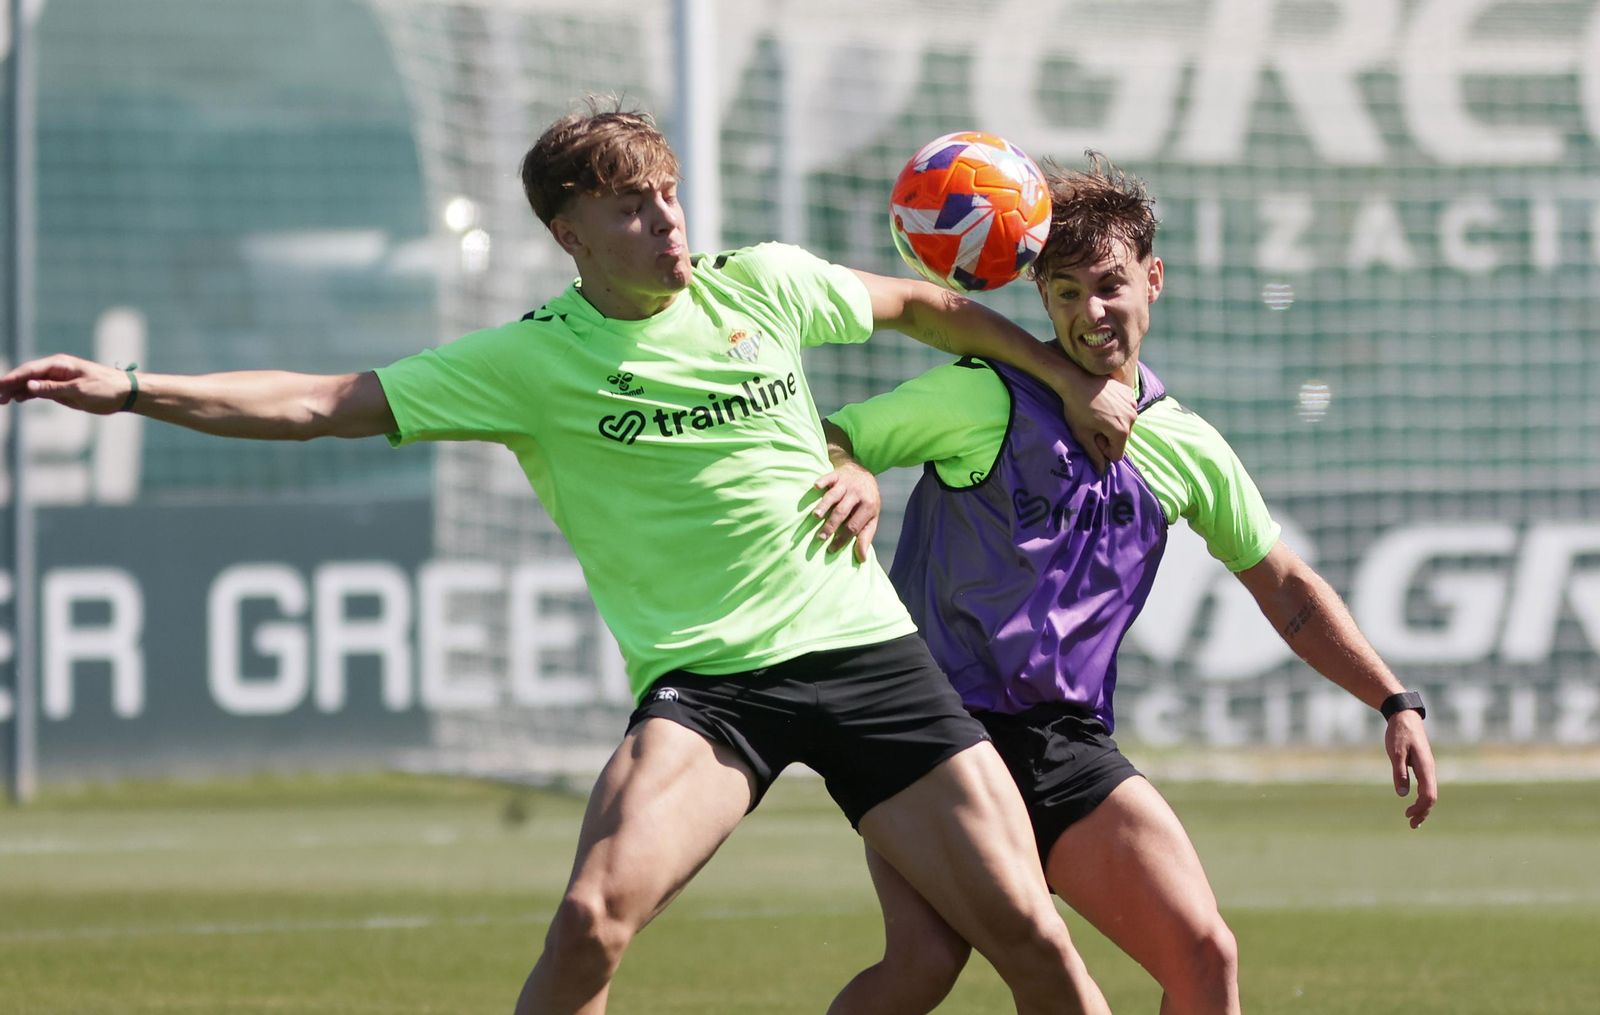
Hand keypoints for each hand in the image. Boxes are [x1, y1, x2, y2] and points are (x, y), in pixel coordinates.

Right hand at [0, 354, 130, 413]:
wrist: (125, 394)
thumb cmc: (105, 388)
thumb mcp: (79, 390)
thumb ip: (53, 389)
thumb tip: (28, 387)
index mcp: (59, 364)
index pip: (29, 370)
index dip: (12, 378)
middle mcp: (56, 369)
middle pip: (26, 376)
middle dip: (9, 385)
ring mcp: (58, 379)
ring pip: (31, 384)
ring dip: (15, 391)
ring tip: (0, 400)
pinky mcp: (62, 389)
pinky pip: (40, 391)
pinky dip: (28, 395)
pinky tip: (16, 399)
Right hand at [811, 461, 881, 561]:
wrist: (864, 472)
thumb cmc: (866, 501)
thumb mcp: (871, 518)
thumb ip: (865, 537)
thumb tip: (862, 559)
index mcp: (869, 506)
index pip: (853, 526)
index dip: (842, 539)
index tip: (831, 549)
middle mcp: (858, 494)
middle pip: (842, 512)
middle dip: (831, 526)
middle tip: (820, 538)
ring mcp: (847, 483)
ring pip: (834, 495)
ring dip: (824, 505)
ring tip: (815, 516)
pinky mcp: (837, 475)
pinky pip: (829, 477)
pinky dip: (822, 481)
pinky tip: (816, 487)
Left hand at [1061, 374, 1134, 472]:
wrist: (1075, 380)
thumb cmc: (1076, 409)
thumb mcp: (1082, 434)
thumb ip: (1093, 454)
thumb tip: (1100, 470)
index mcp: (1121, 431)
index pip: (1116, 455)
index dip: (1102, 449)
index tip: (1092, 436)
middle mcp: (1132, 418)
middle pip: (1122, 440)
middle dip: (1109, 437)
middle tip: (1093, 424)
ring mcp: (1132, 404)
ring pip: (1125, 425)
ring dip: (1113, 424)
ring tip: (1098, 413)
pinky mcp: (1129, 393)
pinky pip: (1126, 410)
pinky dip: (1116, 411)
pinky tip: (1103, 403)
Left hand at [1384, 710, 1437, 827]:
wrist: (1404, 716)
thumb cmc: (1399, 733)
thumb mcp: (1396, 752)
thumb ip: (1399, 772)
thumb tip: (1402, 794)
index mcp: (1426, 767)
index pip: (1429, 795)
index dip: (1421, 808)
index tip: (1407, 815)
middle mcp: (1429, 770)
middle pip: (1431, 797)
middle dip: (1423, 812)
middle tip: (1411, 825)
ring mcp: (1427, 768)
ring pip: (1429, 793)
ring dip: (1423, 807)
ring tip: (1413, 820)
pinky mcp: (1422, 766)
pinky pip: (1425, 786)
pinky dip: (1421, 798)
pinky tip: (1414, 804)